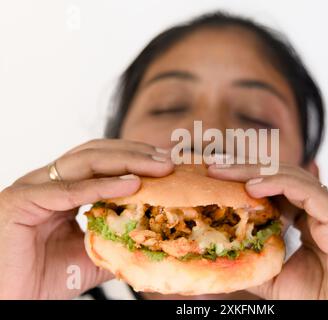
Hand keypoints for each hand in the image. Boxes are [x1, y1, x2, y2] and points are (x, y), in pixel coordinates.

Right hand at [0, 139, 172, 298]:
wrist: (9, 300)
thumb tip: (152, 238)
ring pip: (85, 161)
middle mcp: (47, 181)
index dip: (135, 157)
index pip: (102, 161)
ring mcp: (32, 187)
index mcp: (62, 188)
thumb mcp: (90, 254)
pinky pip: (69, 190)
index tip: (167, 162)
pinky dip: (103, 186)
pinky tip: (132, 185)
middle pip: (97, 153)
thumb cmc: (41, 278)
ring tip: (159, 168)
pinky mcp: (21, 201)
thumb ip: (116, 240)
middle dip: (136, 153)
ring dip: (127, 162)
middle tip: (169, 160)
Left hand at [208, 163, 327, 299]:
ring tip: (226, 173)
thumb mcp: (273, 276)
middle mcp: (324, 209)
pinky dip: (279, 183)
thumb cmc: (318, 299)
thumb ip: (253, 261)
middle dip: (246, 169)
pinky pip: (309, 192)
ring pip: (293, 178)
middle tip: (214, 167)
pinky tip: (252, 186)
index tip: (216, 177)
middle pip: (282, 176)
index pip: (277, 186)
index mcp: (311, 216)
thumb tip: (220, 260)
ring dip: (257, 171)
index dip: (246, 178)